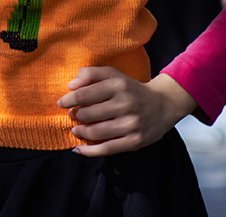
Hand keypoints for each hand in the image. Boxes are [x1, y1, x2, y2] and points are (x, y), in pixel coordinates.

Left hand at [58, 67, 196, 156]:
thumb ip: (90, 73)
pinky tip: (78, 149)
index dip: (68, 100)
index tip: (61, 103)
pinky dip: (89, 151)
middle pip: (88, 114)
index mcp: (118, 85)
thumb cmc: (130, 88)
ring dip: (80, 132)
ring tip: (76, 129)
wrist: (164, 104)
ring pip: (95, 132)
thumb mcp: (113, 74)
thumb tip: (70, 85)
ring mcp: (131, 125)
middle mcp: (125, 104)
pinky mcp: (135, 141)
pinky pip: (107, 149)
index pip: (84, 94)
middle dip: (75, 116)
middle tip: (73, 115)